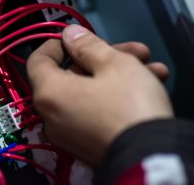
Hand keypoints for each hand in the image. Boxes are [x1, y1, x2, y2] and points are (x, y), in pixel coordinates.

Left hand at [27, 25, 172, 166]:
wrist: (155, 158)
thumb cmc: (129, 106)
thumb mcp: (112, 63)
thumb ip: (88, 45)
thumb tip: (70, 35)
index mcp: (49, 93)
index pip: (39, 60)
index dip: (58, 42)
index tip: (79, 36)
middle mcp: (54, 116)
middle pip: (72, 75)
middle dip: (105, 57)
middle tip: (133, 50)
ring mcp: (72, 134)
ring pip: (91, 92)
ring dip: (119, 74)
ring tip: (152, 67)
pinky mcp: (92, 145)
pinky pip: (98, 111)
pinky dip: (118, 96)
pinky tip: (152, 84)